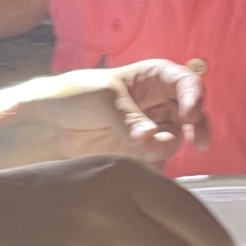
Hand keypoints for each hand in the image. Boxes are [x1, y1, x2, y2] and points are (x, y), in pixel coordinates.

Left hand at [24, 61, 207, 168]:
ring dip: (167, 148)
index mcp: (153, 78)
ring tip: (146, 152)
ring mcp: (153, 130)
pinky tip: (143, 166)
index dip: (194, 97)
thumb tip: (151, 137)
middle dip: (197, 128)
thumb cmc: (75, 95)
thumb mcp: (104, 98)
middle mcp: (159, 103)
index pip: (186, 82)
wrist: (48, 124)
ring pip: (177, 141)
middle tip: (197, 142)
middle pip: (193, 114)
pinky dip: (156, 167)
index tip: (190, 115)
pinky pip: (159, 163)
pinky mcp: (142, 155)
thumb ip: (128, 118)